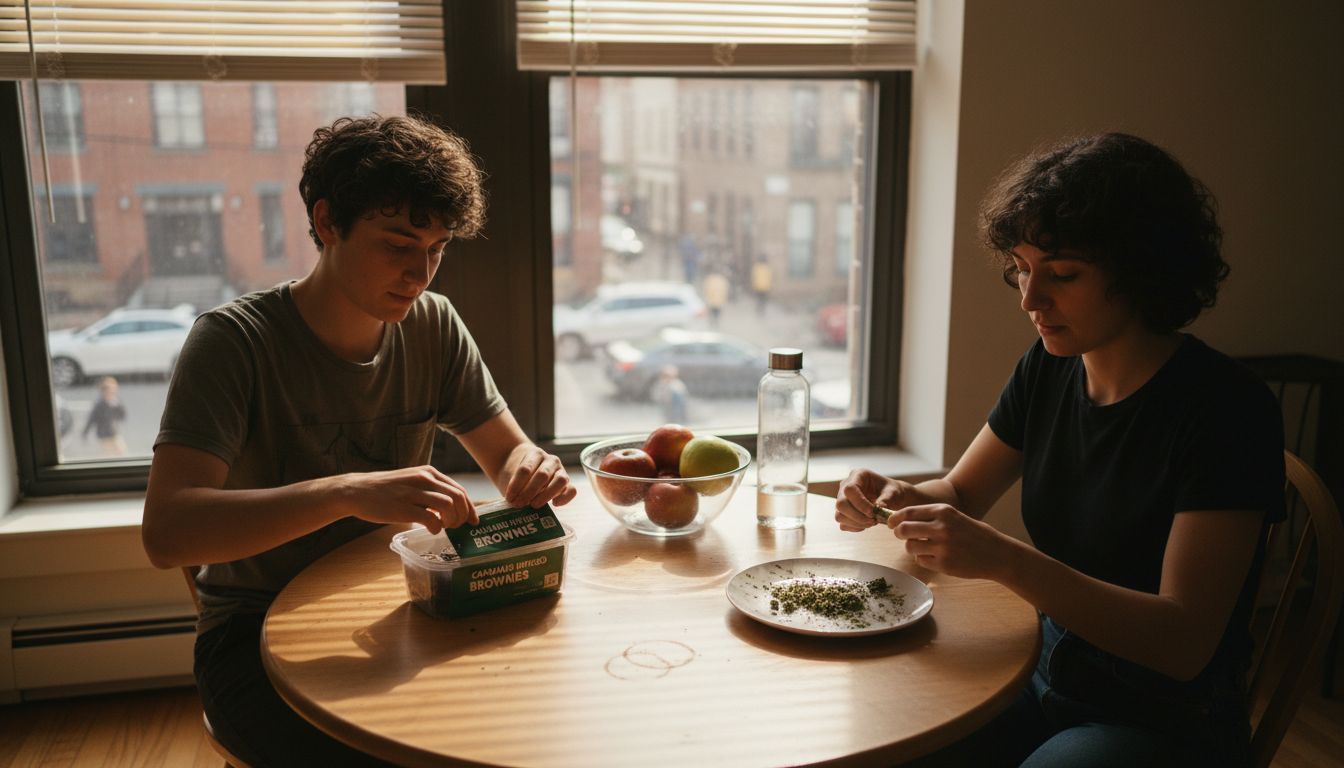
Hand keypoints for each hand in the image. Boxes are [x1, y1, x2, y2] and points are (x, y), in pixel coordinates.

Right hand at [329, 465, 475, 533]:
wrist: (357, 490)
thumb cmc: (386, 490)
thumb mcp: (412, 481)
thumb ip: (430, 490)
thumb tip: (451, 507)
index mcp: (429, 473)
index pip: (459, 490)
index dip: (470, 507)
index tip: (473, 520)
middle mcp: (424, 479)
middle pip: (458, 497)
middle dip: (464, 515)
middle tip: (458, 526)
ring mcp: (414, 493)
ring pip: (448, 506)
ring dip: (452, 521)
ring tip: (445, 527)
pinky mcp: (403, 508)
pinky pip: (431, 519)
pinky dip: (436, 527)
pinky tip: (432, 530)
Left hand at [500, 444, 576, 508]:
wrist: (529, 470)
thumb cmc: (518, 474)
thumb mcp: (512, 475)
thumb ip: (513, 486)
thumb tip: (513, 503)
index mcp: (535, 454)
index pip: (526, 469)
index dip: (516, 485)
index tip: (509, 497)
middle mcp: (551, 460)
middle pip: (542, 475)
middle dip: (529, 492)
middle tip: (519, 504)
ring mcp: (561, 471)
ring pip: (560, 481)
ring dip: (546, 495)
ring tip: (534, 505)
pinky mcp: (567, 483)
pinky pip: (572, 490)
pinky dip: (564, 498)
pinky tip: (554, 504)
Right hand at [834, 469, 927, 531]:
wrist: (892, 498)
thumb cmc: (893, 491)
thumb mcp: (893, 492)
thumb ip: (886, 499)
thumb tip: (878, 508)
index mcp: (858, 475)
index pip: (850, 489)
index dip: (859, 503)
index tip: (873, 512)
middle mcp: (846, 486)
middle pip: (840, 504)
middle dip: (857, 516)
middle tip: (873, 521)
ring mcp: (843, 499)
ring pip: (840, 515)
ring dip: (856, 523)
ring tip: (872, 523)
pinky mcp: (844, 512)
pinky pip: (843, 524)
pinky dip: (855, 527)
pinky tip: (867, 525)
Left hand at [885, 503, 1015, 579]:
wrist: (997, 554)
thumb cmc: (973, 534)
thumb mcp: (954, 517)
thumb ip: (931, 517)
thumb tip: (901, 520)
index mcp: (943, 511)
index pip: (908, 512)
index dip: (894, 518)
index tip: (890, 523)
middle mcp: (941, 527)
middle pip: (903, 529)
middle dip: (898, 533)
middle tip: (901, 536)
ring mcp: (942, 547)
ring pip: (910, 547)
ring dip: (912, 548)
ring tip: (924, 548)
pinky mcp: (943, 564)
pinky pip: (921, 560)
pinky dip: (923, 559)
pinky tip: (936, 557)